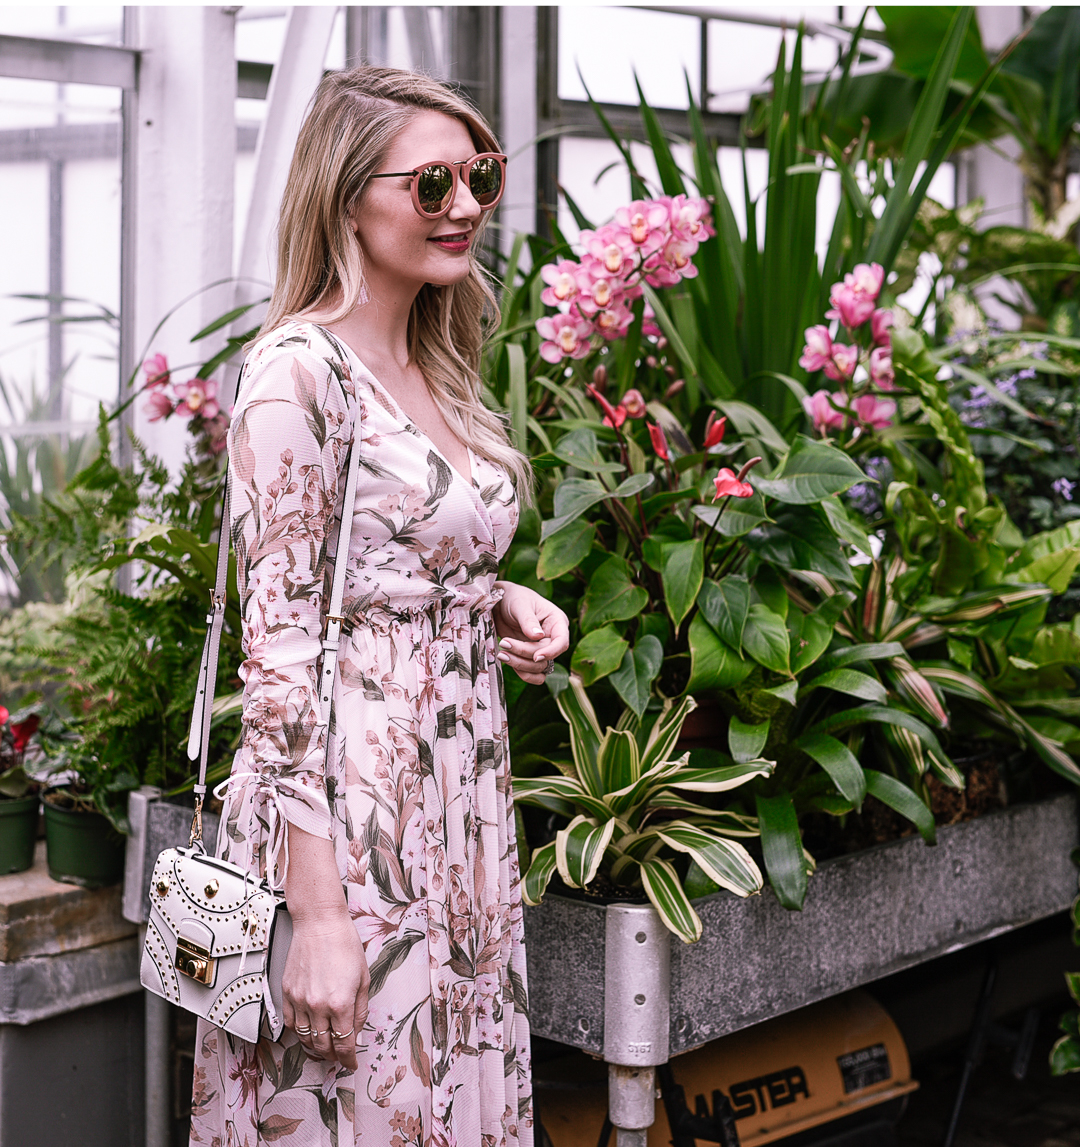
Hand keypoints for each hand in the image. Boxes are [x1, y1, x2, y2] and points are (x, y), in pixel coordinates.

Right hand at [282, 911, 368, 1069]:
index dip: (348, 1059)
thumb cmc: (344, 945)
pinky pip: (290, 1022)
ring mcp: (299, 1000)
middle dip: (332, 1056)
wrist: (320, 923)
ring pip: (304, 1037)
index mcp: (340, 1003)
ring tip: (324, 1048)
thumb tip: (356, 1033)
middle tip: (338, 1057)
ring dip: (315, 1047)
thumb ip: (360, 1010)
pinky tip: (307, 1031)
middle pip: (322, 1045)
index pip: (344, 1044)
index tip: (351, 1064)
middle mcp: (318, 1005)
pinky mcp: (287, 992)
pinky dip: (298, 1032)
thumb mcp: (363, 978)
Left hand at [493, 581, 569, 684]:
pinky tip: (506, 660)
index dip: (551, 652)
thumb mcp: (520, 604)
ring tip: (501, 653)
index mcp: (557, 621)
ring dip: (520, 664)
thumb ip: (529, 620)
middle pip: (546, 657)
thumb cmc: (513, 597)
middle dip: (524, 653)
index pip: (561, 642)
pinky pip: (531, 673)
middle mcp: (552, 637)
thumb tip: (538, 636)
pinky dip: (520, 672)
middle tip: (504, 643)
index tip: (536, 656)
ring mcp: (541, 648)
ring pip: (538, 668)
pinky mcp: (529, 656)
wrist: (498, 603)